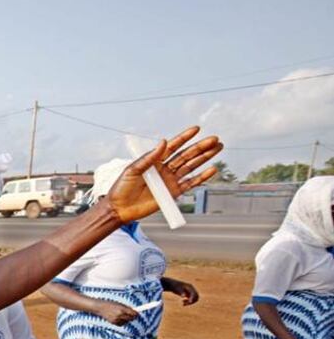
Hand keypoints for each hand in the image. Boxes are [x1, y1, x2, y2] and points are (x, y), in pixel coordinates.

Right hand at [96, 300, 137, 325]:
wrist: (100, 307)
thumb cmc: (111, 304)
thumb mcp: (120, 304)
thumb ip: (127, 308)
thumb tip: (134, 312)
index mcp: (122, 309)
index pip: (133, 314)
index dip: (136, 314)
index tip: (137, 314)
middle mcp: (120, 315)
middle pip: (131, 318)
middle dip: (132, 317)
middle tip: (132, 315)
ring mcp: (116, 319)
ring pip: (126, 322)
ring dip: (126, 319)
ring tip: (122, 315)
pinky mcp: (113, 323)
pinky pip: (121, 324)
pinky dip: (121, 322)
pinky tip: (118, 318)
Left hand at [107, 127, 221, 222]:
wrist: (120, 209)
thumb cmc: (122, 188)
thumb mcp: (132, 170)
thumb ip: (149, 158)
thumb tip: (163, 142)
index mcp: (154, 161)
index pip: (172, 146)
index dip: (184, 138)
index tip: (196, 129)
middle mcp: (164, 169)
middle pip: (186, 155)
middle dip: (200, 147)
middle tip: (215, 139)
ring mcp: (170, 181)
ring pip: (191, 167)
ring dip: (204, 158)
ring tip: (218, 148)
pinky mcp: (173, 193)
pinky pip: (190, 184)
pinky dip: (201, 177)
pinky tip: (212, 169)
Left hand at [167, 279, 199, 304]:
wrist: (171, 284)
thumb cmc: (174, 286)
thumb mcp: (177, 289)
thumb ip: (181, 292)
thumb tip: (184, 296)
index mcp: (190, 286)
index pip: (194, 293)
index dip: (193, 298)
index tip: (189, 302)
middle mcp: (192, 289)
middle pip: (196, 297)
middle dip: (192, 301)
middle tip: (185, 303)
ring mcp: (190, 292)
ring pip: (194, 299)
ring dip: (190, 302)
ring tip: (183, 304)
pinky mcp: (188, 294)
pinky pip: (191, 300)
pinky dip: (188, 302)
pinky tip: (183, 303)